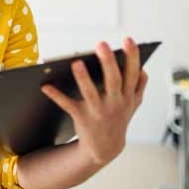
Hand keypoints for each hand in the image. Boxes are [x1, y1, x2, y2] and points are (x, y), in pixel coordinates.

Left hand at [41, 37, 147, 166]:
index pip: (132, 74)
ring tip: (75, 62)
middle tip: (101, 44)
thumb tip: (143, 69)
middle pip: (113, 80)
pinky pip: (68, 105)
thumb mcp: (133, 104)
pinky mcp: (82, 118)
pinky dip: (56, 96)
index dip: (132, 57)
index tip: (128, 40)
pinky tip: (45, 85)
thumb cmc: (118, 119)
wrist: (106, 148)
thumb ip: (139, 86)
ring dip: (83, 79)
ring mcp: (99, 111)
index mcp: (128, 96)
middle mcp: (115, 103)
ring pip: (91, 93)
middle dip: (108, 63)